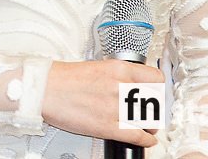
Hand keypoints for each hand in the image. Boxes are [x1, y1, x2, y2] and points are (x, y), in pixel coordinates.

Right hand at [42, 59, 164, 147]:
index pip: (156, 78)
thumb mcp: (100, 66)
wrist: (47, 89)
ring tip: (149, 126)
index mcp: (119, 69)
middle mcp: (121, 87)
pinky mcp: (108, 127)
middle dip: (156, 108)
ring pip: (149, 120)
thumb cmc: (67, 78)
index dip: (159, 88)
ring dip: (152, 125)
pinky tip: (145, 139)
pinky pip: (137, 136)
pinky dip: (146, 140)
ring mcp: (116, 108)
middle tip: (153, 110)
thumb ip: (120, 75)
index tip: (158, 92)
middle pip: (156, 101)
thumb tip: (134, 84)